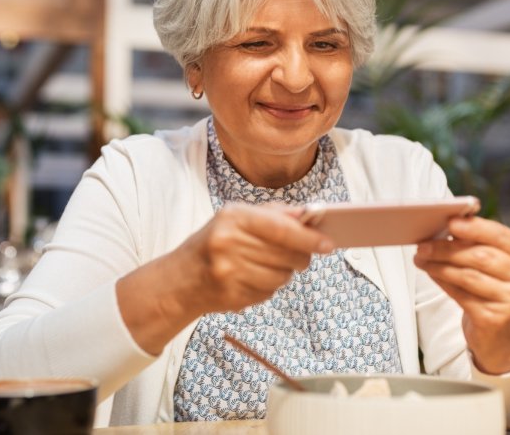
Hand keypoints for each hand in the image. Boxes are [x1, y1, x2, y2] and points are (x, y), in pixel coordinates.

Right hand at [171, 203, 333, 314]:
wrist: (181, 279)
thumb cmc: (216, 242)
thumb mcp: (237, 218)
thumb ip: (274, 214)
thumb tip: (311, 214)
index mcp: (233, 217)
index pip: (281, 228)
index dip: (309, 237)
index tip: (328, 244)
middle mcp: (229, 243)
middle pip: (286, 254)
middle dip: (302, 257)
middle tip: (302, 256)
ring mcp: (229, 272)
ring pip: (282, 276)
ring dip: (285, 273)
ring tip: (269, 265)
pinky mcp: (233, 295)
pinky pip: (269, 292)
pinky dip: (270, 286)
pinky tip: (255, 278)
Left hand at [414, 216, 509, 373]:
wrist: (502, 335)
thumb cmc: (494, 289)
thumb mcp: (495, 265)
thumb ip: (478, 244)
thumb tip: (446, 226)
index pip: (502, 236)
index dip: (476, 227)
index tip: (451, 222)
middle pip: (482, 256)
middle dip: (448, 248)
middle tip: (423, 244)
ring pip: (469, 276)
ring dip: (440, 265)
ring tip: (421, 258)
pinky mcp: (495, 318)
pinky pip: (462, 295)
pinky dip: (442, 282)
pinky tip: (431, 273)